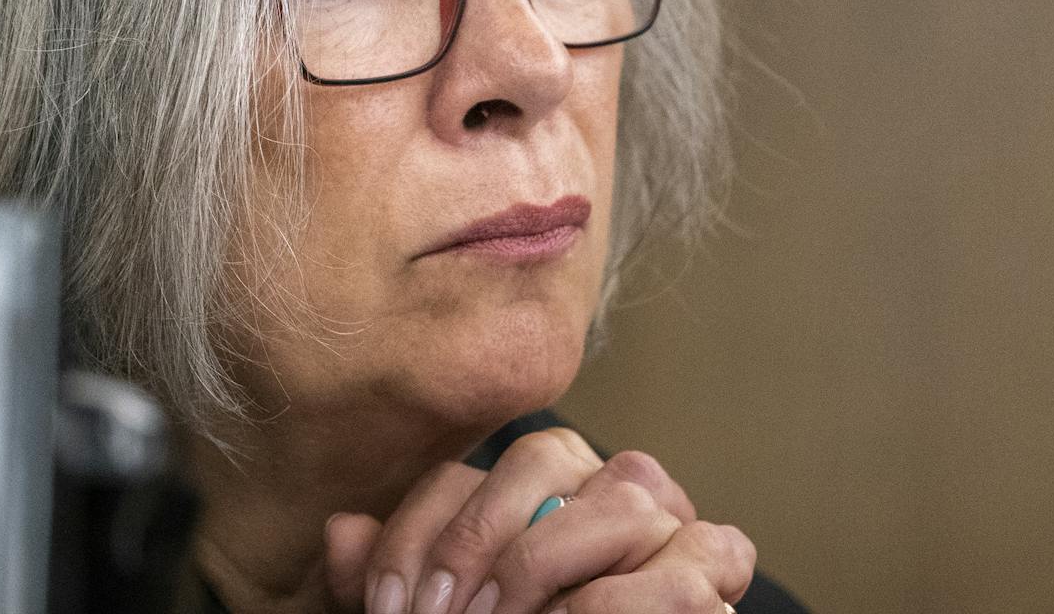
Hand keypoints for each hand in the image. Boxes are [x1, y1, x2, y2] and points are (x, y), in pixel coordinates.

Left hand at [324, 430, 752, 613]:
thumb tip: (339, 533)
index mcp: (537, 484)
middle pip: (541, 454)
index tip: (390, 607)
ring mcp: (670, 522)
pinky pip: (683, 568)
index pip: (463, 473)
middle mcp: (606, 481)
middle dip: (477, 538)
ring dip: (544, 564)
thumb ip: (391, 584)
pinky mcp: (714, 573)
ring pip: (619, 495)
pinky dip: (616, 602)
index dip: (416, 535)